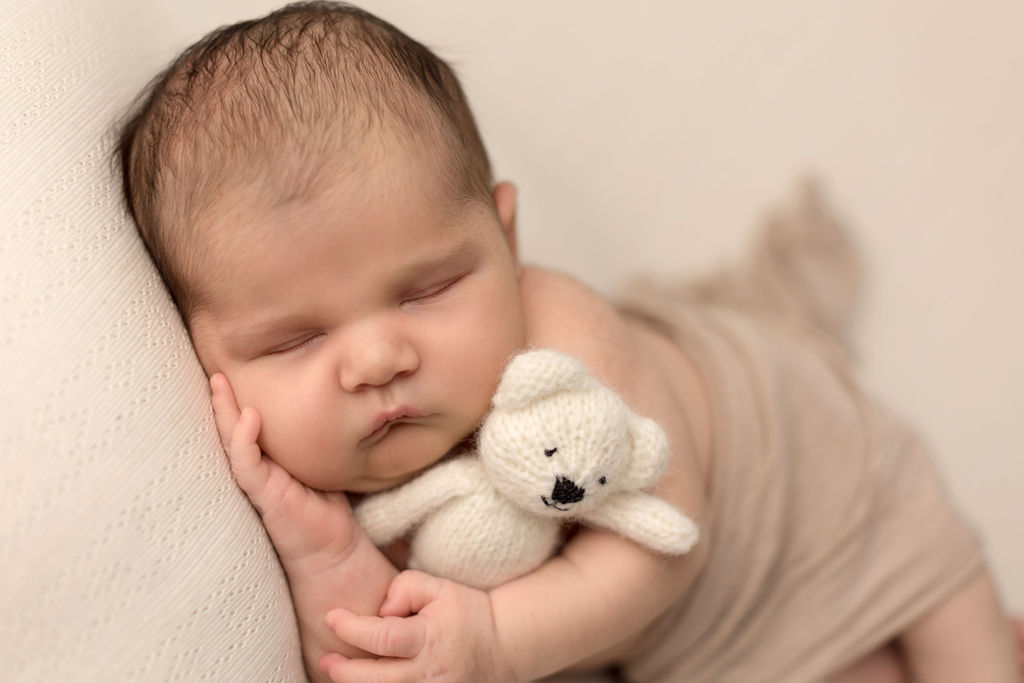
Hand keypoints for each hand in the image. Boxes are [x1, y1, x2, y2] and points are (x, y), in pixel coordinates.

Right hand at [210, 373, 357, 565]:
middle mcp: (254, 470)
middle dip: (220, 401)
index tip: (230, 372)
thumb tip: (326, 403)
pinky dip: (245, 440)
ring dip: (224, 413)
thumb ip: (309, 442)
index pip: (243, 427)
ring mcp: (255, 483)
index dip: (234, 401)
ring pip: (231, 443)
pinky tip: (249, 417)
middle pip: (229, 431)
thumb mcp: (317, 466)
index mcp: (265, 462)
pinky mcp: (263, 496)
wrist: (332, 548)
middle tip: (214, 372)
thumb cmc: (323, 506)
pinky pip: (247, 465)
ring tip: (219, 383)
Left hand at [319, 570, 516, 682]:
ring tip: (340, 673)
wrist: (502, 644)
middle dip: (343, 671)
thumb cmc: (465, 612)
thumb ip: (404, 588)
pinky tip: (364, 681)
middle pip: (374, 679)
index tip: (332, 617)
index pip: (381, 637)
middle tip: (326, 660)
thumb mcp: (439, 587)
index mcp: (429, 638)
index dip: (350, 629)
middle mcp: (429, 672)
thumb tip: (379, 611)